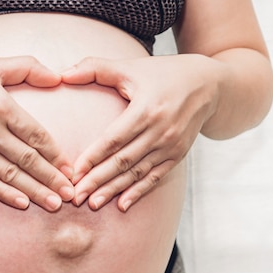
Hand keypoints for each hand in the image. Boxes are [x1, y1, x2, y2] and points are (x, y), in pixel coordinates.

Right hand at [0, 55, 74, 210]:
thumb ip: (27, 67)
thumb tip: (58, 77)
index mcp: (1, 106)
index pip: (37, 136)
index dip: (56, 155)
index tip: (70, 169)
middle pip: (28, 160)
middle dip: (53, 179)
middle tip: (71, 194)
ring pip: (11, 175)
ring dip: (35, 191)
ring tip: (54, 205)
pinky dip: (5, 193)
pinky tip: (22, 203)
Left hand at [61, 54, 222, 210]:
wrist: (209, 85)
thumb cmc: (164, 73)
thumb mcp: (132, 67)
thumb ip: (95, 68)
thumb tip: (62, 74)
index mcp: (146, 109)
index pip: (114, 139)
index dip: (93, 157)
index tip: (74, 172)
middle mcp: (160, 131)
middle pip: (123, 161)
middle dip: (97, 181)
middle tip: (74, 196)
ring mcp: (171, 145)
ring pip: (137, 173)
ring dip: (113, 190)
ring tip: (92, 204)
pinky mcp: (178, 155)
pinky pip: (155, 177)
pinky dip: (138, 192)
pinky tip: (122, 205)